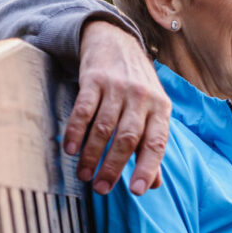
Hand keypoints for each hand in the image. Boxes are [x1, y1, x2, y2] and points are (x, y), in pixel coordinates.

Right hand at [71, 20, 170, 194]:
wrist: (117, 42)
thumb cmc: (137, 85)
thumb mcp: (153, 111)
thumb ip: (152, 146)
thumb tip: (153, 183)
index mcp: (161, 108)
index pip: (157, 142)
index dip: (147, 167)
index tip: (137, 191)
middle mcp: (142, 97)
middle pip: (128, 138)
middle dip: (114, 166)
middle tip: (102, 188)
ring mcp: (118, 87)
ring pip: (105, 127)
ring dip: (93, 154)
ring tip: (84, 175)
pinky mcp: (95, 79)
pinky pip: (84, 109)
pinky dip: (76, 131)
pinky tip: (70, 149)